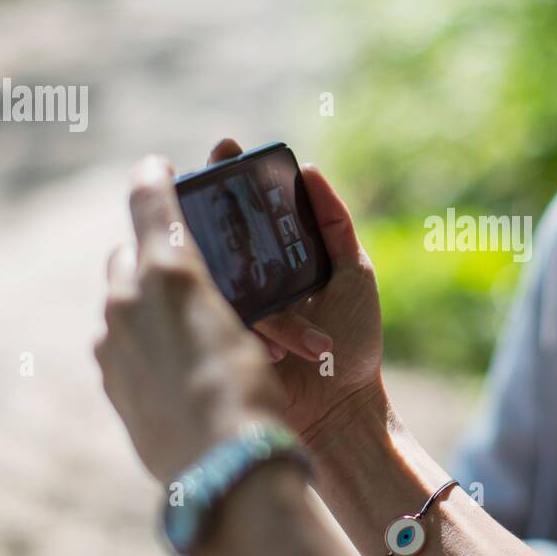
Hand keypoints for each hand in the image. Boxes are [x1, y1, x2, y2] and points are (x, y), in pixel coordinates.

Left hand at [95, 156, 286, 483]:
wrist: (225, 472)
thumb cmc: (249, 392)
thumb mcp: (243, 323)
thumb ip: (196, 284)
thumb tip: (162, 260)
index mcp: (164, 273)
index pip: (149, 200)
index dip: (156, 176)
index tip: (160, 166)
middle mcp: (125, 303)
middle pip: (127, 257)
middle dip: (149, 250)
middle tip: (186, 257)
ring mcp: (112, 349)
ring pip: (123, 305)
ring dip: (146, 301)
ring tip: (188, 320)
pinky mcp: (113, 387)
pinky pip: (122, 347)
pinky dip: (143, 341)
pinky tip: (175, 361)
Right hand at [204, 139, 385, 455]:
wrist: (343, 407)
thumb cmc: (353, 342)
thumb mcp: (354, 274)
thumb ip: (334, 225)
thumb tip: (309, 170)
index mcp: (272, 259)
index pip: (243, 209)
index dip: (229, 175)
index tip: (227, 148)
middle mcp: (241, 279)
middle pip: (209, 230)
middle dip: (201, 198)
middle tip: (203, 172)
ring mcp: (223, 309)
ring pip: (204, 269)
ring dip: (223, 261)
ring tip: (245, 262)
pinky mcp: (212, 340)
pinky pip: (210, 315)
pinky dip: (244, 320)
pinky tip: (271, 337)